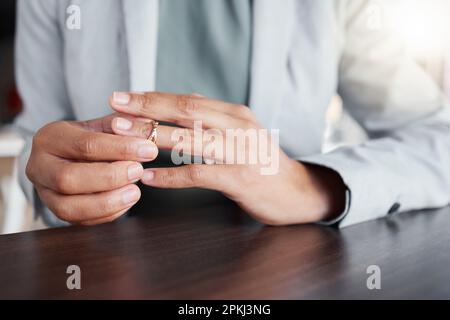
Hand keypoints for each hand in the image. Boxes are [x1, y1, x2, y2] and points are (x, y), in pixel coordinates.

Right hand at [27, 114, 157, 224]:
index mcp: (50, 137)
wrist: (75, 154)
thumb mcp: (105, 125)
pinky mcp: (56, 211)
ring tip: (135, 192)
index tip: (148, 150)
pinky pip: (79, 221)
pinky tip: (126, 202)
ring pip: (68, 207)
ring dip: (107, 202)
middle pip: (69, 178)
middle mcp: (39, 166)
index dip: (120, 149)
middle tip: (138, 171)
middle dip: (109, 178)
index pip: (85, 145)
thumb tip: (145, 128)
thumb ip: (123, 125)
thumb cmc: (92, 138)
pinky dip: (106, 214)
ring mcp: (45, 192)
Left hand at [109, 92, 345, 224]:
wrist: (296, 190)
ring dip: (153, 137)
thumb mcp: (242, 131)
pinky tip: (148, 178)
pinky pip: (198, 175)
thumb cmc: (261, 161)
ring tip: (123, 138)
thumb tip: (184, 99)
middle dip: (146, 109)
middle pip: (185, 112)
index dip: (152, 97)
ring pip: (190, 140)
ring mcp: (241, 152)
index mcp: (235, 113)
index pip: (186, 100)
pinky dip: (171, 177)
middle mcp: (238, 127)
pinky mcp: (240, 179)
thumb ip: (214, 116)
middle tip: (113, 108)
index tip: (122, 97)